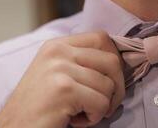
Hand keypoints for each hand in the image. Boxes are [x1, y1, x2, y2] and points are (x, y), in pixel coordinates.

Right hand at [0, 31, 124, 127]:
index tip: (109, 80)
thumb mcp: (57, 73)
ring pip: (109, 85)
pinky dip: (94, 117)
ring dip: (102, 106)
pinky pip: (101, 103)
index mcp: (57, 45)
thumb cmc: (40, 105)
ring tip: (80, 112)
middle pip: (112, 60)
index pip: (102, 38)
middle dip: (117, 86)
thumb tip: (118, 63)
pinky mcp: (64, 90)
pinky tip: (75, 120)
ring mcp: (60, 69)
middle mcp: (58, 52)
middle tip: (103, 104)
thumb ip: (81, 62)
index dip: (114, 60)